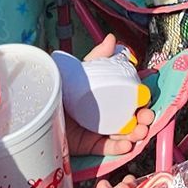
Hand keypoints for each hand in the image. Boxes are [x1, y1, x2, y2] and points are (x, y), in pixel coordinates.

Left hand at [64, 37, 157, 160]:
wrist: (39, 106)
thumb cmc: (60, 87)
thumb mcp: (81, 71)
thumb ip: (97, 57)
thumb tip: (112, 39)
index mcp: (107, 97)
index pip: (129, 99)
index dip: (141, 100)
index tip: (148, 100)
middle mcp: (105, 114)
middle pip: (130, 118)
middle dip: (143, 119)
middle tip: (147, 117)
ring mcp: (98, 130)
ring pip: (122, 135)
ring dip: (135, 135)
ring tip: (140, 132)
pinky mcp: (88, 146)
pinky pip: (106, 149)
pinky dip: (118, 148)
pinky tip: (126, 145)